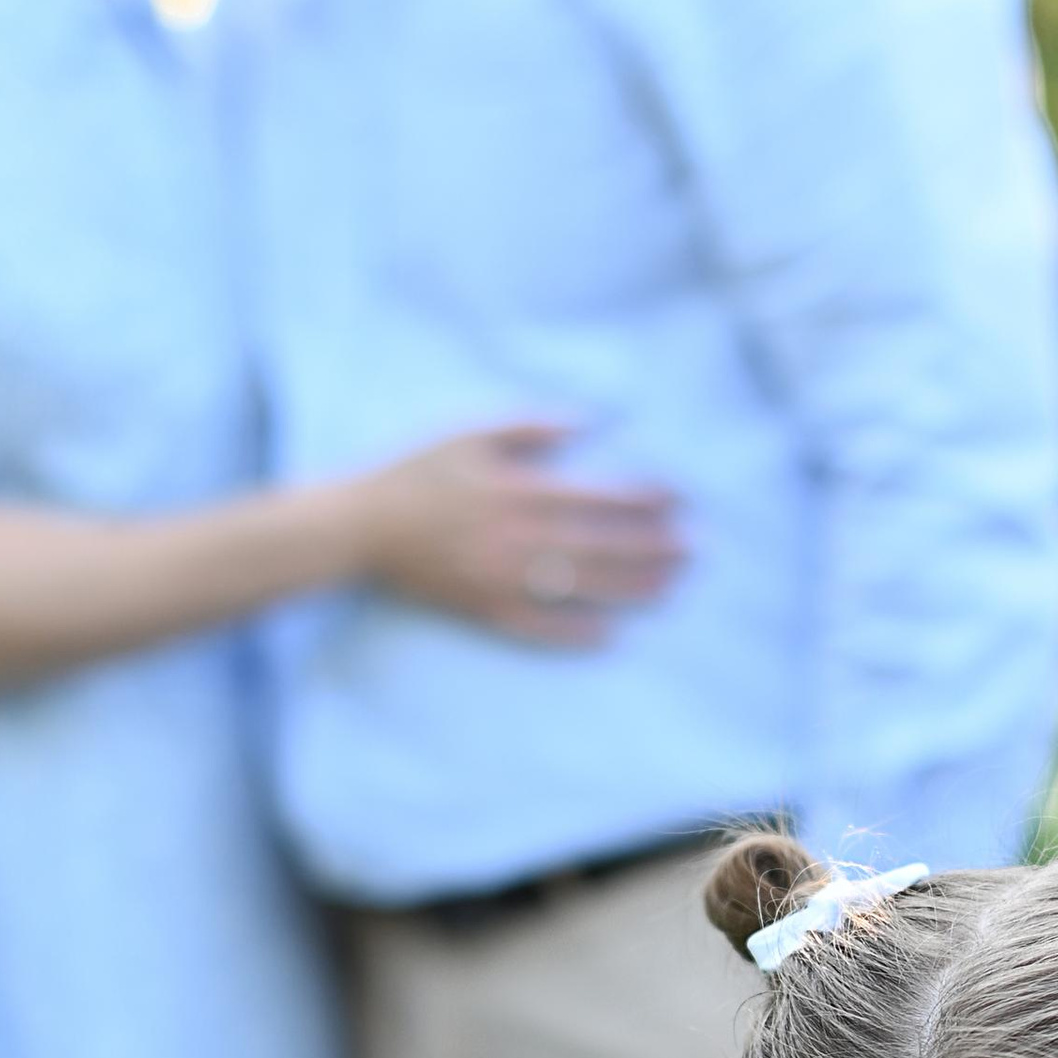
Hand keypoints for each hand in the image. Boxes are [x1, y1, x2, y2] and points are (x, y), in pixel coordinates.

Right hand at [345, 421, 682, 647]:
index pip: (598, 496)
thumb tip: (587, 421)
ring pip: (579, 587)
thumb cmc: (418, 473)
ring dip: (630, 589)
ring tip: (672, 588)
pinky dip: (574, 633)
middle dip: (653, 548)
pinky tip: (611, 636)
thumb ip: (532, 427)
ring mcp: (501, 579)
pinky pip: (537, 627)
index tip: (681, 499)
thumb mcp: (471, 433)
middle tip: (696, 551)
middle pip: (601, 546)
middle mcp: (517, 537)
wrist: (360, 527)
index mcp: (518, 490)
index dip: (644, 498)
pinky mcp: (483, 610)